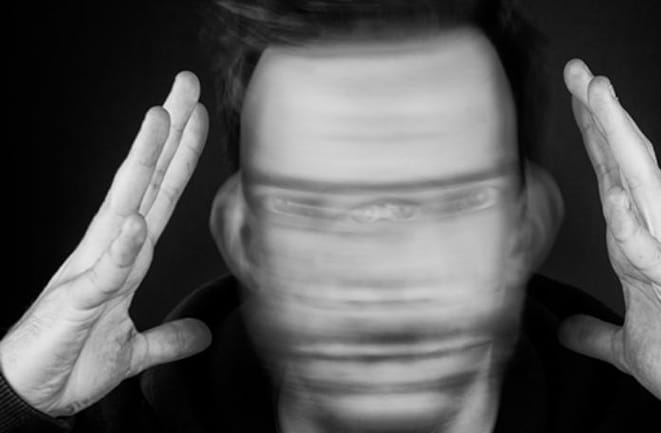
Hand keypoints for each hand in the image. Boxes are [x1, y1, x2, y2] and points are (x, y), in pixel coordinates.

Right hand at [0, 72, 210, 416]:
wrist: (32, 397)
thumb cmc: (70, 363)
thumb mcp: (133, 350)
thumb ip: (167, 337)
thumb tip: (202, 333)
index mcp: (124, 256)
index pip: (160, 195)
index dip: (182, 156)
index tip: (199, 116)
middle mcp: (109, 251)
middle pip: (146, 182)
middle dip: (168, 133)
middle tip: (186, 84)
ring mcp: (92, 272)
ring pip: (123, 207)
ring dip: (143, 164)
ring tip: (161, 119)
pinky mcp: (76, 304)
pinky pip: (103, 273)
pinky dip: (120, 248)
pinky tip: (134, 221)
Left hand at [558, 59, 660, 411]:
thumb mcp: (626, 345)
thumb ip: (595, 332)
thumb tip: (566, 329)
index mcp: (642, 245)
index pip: (613, 180)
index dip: (593, 141)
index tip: (575, 101)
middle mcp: (658, 237)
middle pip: (626, 165)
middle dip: (601, 117)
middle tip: (579, 71)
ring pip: (641, 186)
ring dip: (618, 140)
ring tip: (599, 95)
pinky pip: (651, 251)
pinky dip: (631, 224)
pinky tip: (614, 194)